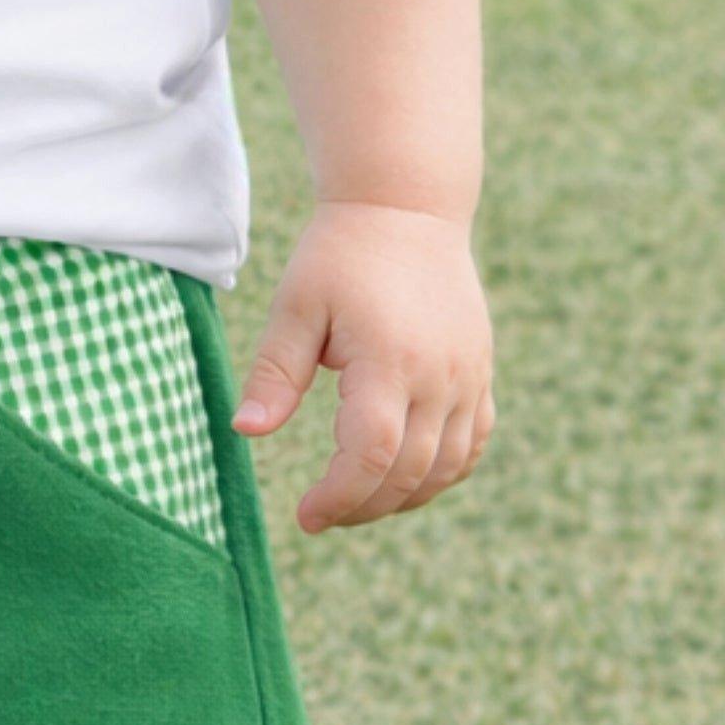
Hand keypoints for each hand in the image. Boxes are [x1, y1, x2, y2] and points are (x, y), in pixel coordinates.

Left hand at [233, 202, 493, 534]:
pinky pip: (472, 443)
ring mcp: (469, 376)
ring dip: (402, 498)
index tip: (304, 515)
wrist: (406, 209)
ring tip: (355, 502)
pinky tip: (404, 481)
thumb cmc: (340, 255)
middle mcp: (440, 376)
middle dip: (362, 506)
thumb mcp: (296, 307)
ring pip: (447, 467)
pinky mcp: (480, 372)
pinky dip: (442, 474)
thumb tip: (244, 431)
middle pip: (409, 472)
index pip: (372, 455)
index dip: (340, 497)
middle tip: (319, 515)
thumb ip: (274, 374)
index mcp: (388, 360)